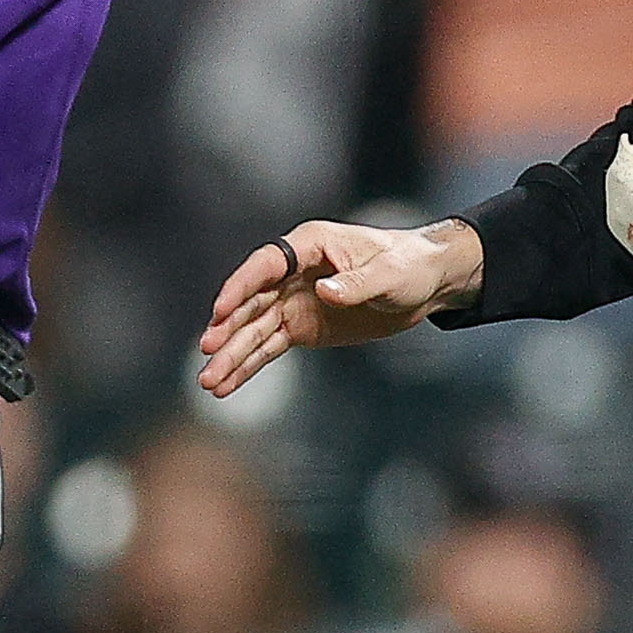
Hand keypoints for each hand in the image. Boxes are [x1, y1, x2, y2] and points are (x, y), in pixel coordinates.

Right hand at [195, 218, 479, 396]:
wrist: (424, 284)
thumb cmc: (408, 266)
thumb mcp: (389, 274)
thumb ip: (357, 283)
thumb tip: (325, 291)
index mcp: (309, 245)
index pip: (265, 265)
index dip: (240, 287)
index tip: (219, 311)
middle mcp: (292, 272)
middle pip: (251, 302)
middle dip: (228, 329)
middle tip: (207, 353)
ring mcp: (293, 301)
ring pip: (254, 330)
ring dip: (231, 355)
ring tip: (209, 382)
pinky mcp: (300, 327)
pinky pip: (269, 348)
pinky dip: (249, 366)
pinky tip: (227, 386)